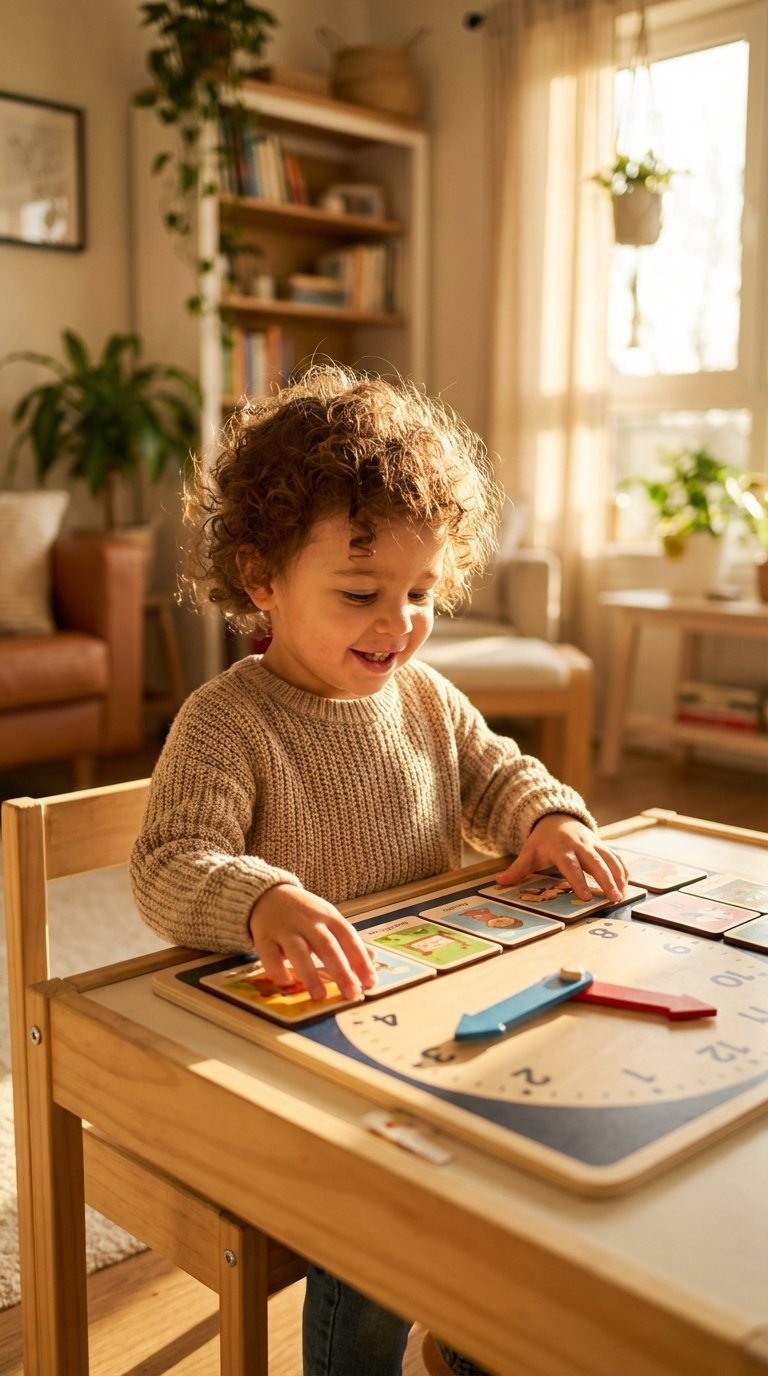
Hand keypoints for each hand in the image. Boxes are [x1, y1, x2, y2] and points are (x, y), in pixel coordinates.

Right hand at [248, 884, 376, 1001]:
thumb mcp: (328, 919)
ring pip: (299, 952)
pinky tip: (287, 983)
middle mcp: (308, 921)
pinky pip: (270, 956)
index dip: (361, 960)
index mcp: (328, 916)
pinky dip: (278, 971)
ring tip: (320, 996)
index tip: (370, 982)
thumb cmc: (303, 912)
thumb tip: (372, 958)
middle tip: (352, 993)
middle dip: (341, 971)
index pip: (349, 937)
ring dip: (310, 975)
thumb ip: (348, 940)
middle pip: (327, 946)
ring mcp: (285, 929)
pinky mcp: (264, 938)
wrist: (267, 894)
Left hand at [495, 814, 628, 902]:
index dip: (578, 880)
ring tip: (623, 894)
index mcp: (561, 848)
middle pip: (595, 862)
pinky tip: (626, 883)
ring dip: (618, 875)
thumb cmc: (543, 840)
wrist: (557, 817)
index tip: (585, 897)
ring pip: (609, 858)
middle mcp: (580, 845)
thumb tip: (500, 882)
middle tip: (615, 897)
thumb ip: (517, 868)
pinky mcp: (602, 845)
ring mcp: (593, 843)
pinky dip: (622, 868)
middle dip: (606, 880)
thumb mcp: (529, 851)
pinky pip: (615, 856)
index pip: (570, 865)